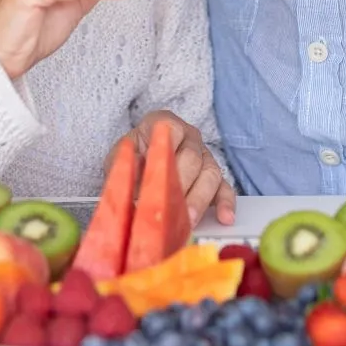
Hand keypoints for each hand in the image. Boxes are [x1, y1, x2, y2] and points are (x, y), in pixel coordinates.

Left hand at [109, 110, 236, 227]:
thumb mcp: (120, 157)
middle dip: (183, 185)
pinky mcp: (214, 178)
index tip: (159, 174)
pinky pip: (224, 188)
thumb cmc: (132, 159)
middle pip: (193, 158)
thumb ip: (124, 165)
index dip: (167, 152)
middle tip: (172, 208)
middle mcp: (189, 138)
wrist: (140, 163)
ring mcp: (204, 157)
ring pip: (210, 174)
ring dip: (200, 199)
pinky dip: (225, 204)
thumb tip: (132, 180)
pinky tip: (224, 218)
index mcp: (163, 125)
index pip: (171, 131)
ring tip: (189, 220)